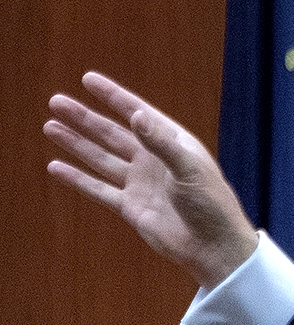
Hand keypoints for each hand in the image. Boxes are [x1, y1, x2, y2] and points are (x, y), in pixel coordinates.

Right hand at [44, 73, 258, 288]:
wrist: (213, 246)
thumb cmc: (211, 203)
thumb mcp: (189, 169)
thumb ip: (162, 143)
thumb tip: (136, 115)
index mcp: (172, 143)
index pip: (137, 113)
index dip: (113, 96)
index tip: (88, 79)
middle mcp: (153, 159)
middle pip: (111, 133)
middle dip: (84, 117)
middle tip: (56, 101)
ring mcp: (140, 182)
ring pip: (100, 158)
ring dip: (76, 143)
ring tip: (51, 126)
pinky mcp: (131, 206)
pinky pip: (98, 189)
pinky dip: (77, 179)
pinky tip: (56, 167)